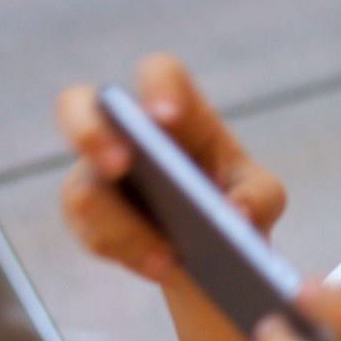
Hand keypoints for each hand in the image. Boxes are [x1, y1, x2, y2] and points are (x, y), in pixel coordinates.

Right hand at [56, 51, 286, 285]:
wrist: (217, 253)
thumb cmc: (238, 202)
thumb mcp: (263, 197)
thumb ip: (258, 198)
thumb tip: (236, 214)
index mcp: (178, 112)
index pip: (158, 73)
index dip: (157, 87)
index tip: (166, 117)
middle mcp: (126, 132)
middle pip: (77, 105)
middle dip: (89, 132)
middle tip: (120, 164)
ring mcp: (97, 174)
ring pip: (83, 191)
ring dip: (125, 227)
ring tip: (172, 257)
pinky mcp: (88, 219)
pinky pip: (92, 235)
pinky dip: (130, 253)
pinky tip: (163, 267)